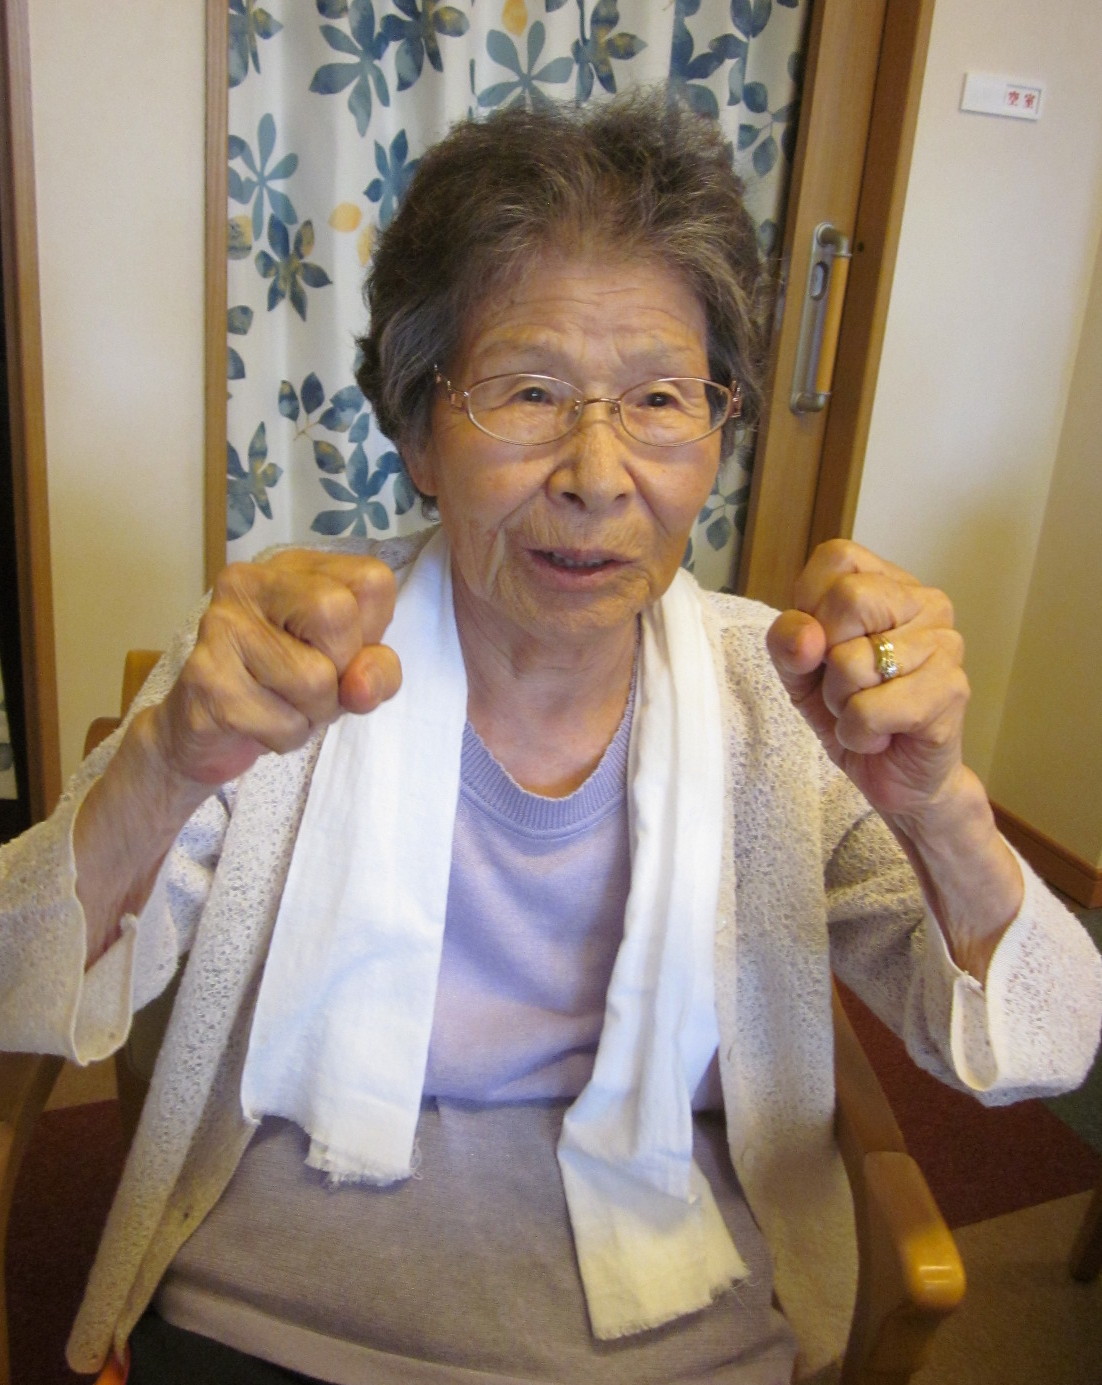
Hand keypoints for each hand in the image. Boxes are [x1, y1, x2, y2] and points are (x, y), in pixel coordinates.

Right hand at [144, 550, 401, 790]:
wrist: (201, 731)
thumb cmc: (286, 689)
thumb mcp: (349, 672)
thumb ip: (376, 670)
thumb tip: (360, 687)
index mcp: (293, 567)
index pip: (372, 581)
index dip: (372, 631)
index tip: (338, 649)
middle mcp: (249, 582)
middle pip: (336, 612)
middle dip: (341, 671)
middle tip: (312, 685)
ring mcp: (221, 627)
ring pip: (315, 679)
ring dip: (314, 713)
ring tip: (283, 704)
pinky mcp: (207, 679)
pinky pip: (284, 722)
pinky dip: (286, 737)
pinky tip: (259, 723)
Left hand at [765, 539, 968, 821]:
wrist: (899, 776)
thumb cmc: (853, 711)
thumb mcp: (801, 672)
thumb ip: (788, 642)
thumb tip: (805, 636)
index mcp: (890, 584)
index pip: (837, 557)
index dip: (810, 604)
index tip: (822, 644)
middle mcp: (927, 603)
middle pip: (849, 598)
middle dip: (826, 656)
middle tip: (846, 685)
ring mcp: (946, 644)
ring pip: (853, 661)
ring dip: (841, 703)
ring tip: (867, 712)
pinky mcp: (951, 690)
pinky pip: (869, 709)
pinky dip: (858, 733)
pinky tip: (881, 735)